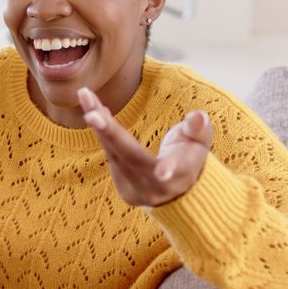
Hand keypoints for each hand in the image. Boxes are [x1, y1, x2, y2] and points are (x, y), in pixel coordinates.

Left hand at [78, 87, 212, 206]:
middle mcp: (157, 186)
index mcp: (182, 173)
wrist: (178, 191)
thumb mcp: (200, 142)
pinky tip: (95, 113)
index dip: (169, 168)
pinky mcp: (124, 189)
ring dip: (99, 125)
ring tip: (87, 97)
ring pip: (114, 153)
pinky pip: (110, 156)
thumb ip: (199, 128)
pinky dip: (103, 134)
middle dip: (109, 133)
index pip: (175, 168)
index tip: (163, 172)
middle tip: (91, 112)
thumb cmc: (190, 156)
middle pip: (129, 155)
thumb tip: (198, 116)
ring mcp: (137, 191)